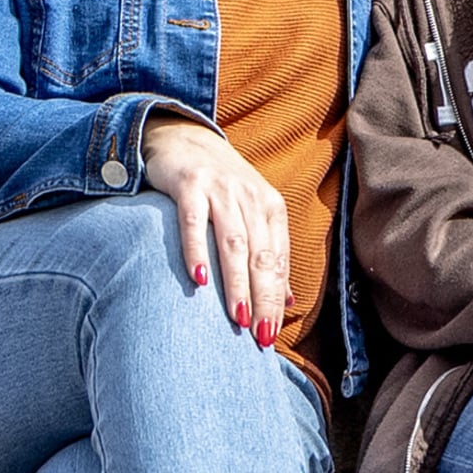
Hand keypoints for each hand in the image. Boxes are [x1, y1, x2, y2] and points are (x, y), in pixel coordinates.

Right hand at [140, 120, 290, 347]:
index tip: (271, 333)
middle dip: (263, 298)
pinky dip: (196, 250)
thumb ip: (268, 254)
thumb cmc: (220, 186)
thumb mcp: (250, 214)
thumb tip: (289, 301)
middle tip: (259, 336)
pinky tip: (199, 279)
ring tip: (237, 317)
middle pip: (260, 255)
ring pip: (233, 242)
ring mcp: (220, 189)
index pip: (277, 260)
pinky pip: (194, 221)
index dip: (275, 298)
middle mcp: (249, 197)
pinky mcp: (189, 184)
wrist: (183, 137)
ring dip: (236, 282)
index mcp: (270, 207)